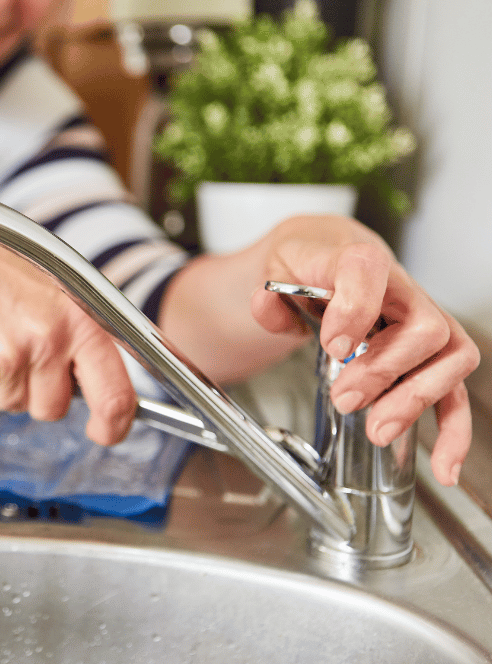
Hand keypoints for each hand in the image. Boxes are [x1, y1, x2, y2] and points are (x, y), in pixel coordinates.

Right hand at [0, 223, 136, 445]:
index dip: (112, 425)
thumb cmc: (1, 266)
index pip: (113, 396)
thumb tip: (99, 387)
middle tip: (26, 351)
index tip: (104, 431)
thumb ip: (83, 337)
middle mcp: (44, 344)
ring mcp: (4, 362)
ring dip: (8, 382)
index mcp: (78, 323)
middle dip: (42, 392)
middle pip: (53, 409)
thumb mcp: (61, 289)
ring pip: (15, 404)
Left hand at [249, 215, 479, 485]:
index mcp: (359, 260)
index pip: (369, 271)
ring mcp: (421, 322)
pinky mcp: (426, 356)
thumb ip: (269, 292)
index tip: (334, 345)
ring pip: (449, 357)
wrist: (327, 254)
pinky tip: (443, 466)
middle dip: (384, 371)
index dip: (355, 310)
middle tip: (344, 398)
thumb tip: (267, 307)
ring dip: (416, 399)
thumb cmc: (309, 260)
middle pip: (424, 326)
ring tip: (377, 429)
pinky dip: (453, 430)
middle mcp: (401, 289)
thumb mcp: (276, 265)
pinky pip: (454, 391)